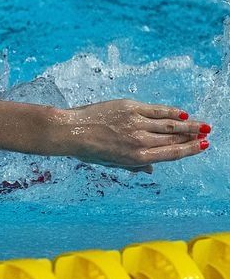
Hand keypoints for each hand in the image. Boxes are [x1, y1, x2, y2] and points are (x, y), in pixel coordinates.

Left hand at [61, 99, 209, 173]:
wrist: (71, 130)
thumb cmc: (88, 150)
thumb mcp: (110, 164)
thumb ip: (133, 166)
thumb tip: (150, 171)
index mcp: (136, 158)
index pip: (171, 154)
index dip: (189, 149)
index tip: (203, 145)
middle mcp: (140, 142)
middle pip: (174, 138)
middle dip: (193, 136)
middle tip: (207, 133)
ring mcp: (137, 123)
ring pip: (170, 124)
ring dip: (188, 124)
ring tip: (201, 124)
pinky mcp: (131, 108)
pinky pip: (157, 110)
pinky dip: (171, 111)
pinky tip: (182, 112)